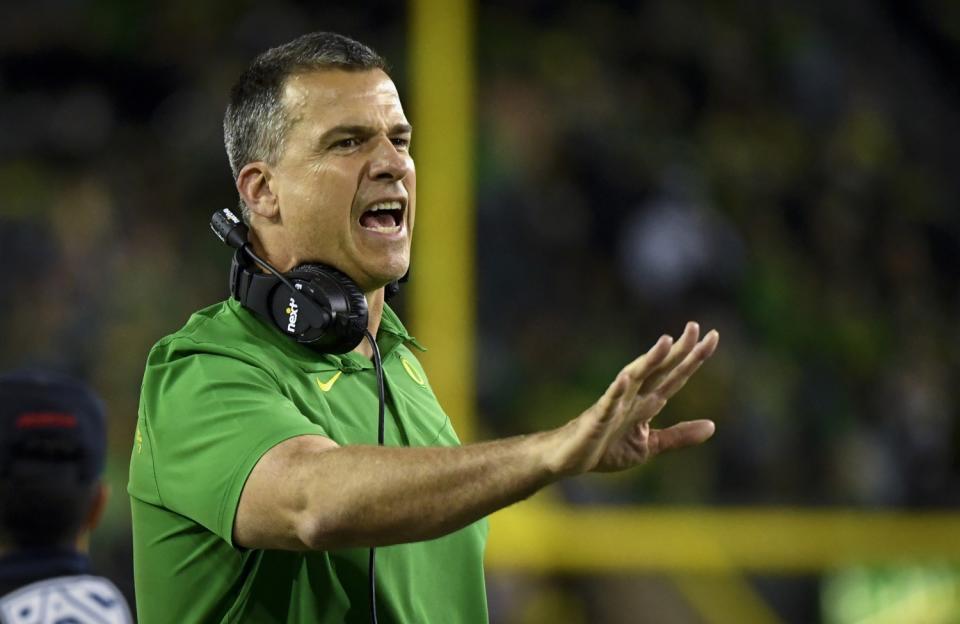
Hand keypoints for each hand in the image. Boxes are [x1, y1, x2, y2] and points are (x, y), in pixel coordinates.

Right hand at [546, 322, 718, 475]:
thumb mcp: (649, 445)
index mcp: (647, 403)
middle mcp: (632, 397)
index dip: (693, 358)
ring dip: (650, 360)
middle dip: (677, 350)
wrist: (569, 459)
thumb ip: (679, 435)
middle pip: (659, 370)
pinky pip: (608, 404)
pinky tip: (626, 378)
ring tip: (666, 341)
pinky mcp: (597, 420)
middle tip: (694, 325)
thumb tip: (713, 426)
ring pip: (635, 378)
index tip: (713, 336)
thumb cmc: (606, 448)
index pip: (675, 376)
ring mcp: (614, 406)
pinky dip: (617, 392)